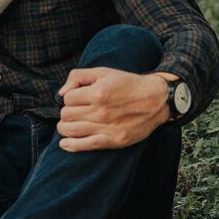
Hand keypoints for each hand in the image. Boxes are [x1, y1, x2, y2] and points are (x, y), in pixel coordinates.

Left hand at [56, 67, 172, 150]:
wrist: (156, 100)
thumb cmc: (128, 84)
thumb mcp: (103, 72)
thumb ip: (78, 77)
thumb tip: (62, 93)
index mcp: (98, 92)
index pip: (67, 98)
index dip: (69, 98)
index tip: (76, 98)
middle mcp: (101, 111)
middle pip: (67, 115)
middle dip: (66, 112)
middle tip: (73, 111)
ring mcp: (107, 127)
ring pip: (71, 130)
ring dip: (65, 127)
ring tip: (67, 125)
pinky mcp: (114, 140)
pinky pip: (86, 145)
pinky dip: (72, 146)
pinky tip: (65, 144)